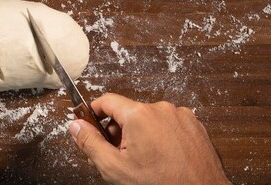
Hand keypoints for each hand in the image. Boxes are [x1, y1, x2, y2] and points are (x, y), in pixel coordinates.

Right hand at [68, 93, 230, 184]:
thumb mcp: (114, 168)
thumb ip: (90, 143)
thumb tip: (76, 126)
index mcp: (140, 115)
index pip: (106, 101)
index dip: (93, 112)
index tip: (88, 122)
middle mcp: (162, 109)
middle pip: (128, 112)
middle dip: (118, 131)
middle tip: (116, 154)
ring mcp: (181, 116)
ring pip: (148, 119)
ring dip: (140, 135)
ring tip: (143, 161)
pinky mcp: (195, 126)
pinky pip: (168, 125)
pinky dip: (160, 137)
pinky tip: (160, 159)